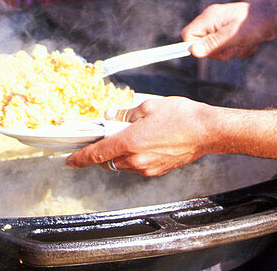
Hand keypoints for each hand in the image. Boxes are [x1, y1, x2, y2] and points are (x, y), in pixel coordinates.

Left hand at [65, 96, 210, 174]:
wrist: (207, 131)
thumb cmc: (181, 116)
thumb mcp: (149, 106)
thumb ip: (125, 113)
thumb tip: (111, 115)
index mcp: (130, 142)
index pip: (96, 154)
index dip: (80, 158)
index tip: (70, 161)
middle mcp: (136, 159)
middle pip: (109, 161)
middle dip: (106, 150)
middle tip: (112, 134)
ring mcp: (148, 167)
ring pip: (124, 164)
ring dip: (122, 153)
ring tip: (137, 135)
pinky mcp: (158, 170)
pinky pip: (138, 166)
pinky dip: (136, 157)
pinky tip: (149, 141)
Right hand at [180, 1, 276, 60]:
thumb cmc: (258, 23)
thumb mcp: (235, 36)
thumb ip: (213, 43)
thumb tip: (193, 51)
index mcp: (210, 17)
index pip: (188, 35)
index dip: (198, 47)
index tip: (214, 50)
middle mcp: (214, 21)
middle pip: (204, 46)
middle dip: (222, 52)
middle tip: (236, 45)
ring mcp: (223, 27)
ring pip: (218, 50)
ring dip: (234, 51)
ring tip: (247, 42)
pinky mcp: (233, 33)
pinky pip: (229, 49)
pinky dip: (241, 50)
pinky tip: (251, 43)